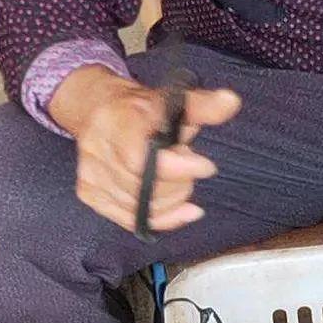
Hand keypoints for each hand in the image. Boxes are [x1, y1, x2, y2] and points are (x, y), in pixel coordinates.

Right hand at [49, 65, 241, 234]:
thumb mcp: (171, 101)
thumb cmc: (139, 109)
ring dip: (174, 199)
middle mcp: (98, 150)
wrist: (96, 110)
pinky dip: (165, 219)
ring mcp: (92, 176)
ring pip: (145, 208)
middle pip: (149, 189)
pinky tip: (183, 209)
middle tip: (188, 167)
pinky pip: (134, 221)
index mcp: (117, 123)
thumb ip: (202, 106)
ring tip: (178, 180)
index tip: (205, 166)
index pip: (143, 161)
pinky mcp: (92, 196)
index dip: (179, 169)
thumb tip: (230, 101)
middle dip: (180, 182)